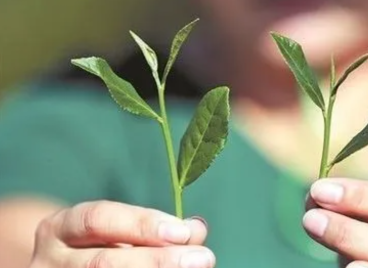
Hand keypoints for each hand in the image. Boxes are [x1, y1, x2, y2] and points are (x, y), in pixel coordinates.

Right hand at [29, 200, 214, 267]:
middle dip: (157, 262)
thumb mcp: (118, 231)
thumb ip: (156, 229)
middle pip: (102, 264)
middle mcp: (49, 262)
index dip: (141, 224)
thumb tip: (197, 230)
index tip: (183, 231)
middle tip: (203, 258)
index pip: (97, 220)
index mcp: (59, 229)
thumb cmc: (98, 247)